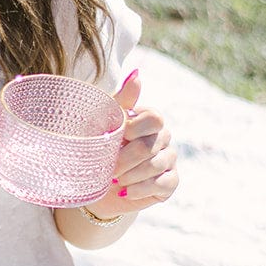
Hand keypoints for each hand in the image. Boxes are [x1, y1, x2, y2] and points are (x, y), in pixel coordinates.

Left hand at [91, 68, 178, 216]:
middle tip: (107, 168)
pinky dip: (140, 189)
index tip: (115, 139)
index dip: (134, 131)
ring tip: (113, 180)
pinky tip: (125, 191)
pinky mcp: (170, 183)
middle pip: (151, 145)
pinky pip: (163, 184)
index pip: (154, 119)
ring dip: (130, 176)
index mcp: (149, 119)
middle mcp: (163, 137)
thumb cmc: (96, 150)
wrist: (94, 187)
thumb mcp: (101, 123)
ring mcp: (169, 159)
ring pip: (156, 166)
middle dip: (124, 160)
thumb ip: (120, 101)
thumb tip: (136, 74)